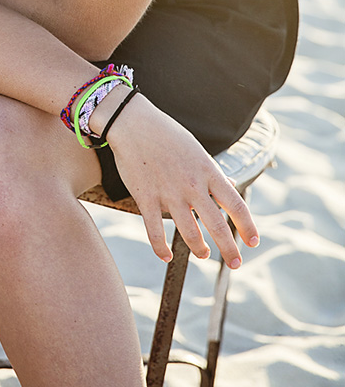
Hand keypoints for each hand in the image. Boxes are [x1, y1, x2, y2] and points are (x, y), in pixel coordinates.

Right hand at [102, 90, 259, 267]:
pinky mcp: (145, 197)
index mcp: (207, 171)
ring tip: (203, 255)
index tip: (253, 242)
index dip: (247, 226)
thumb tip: (226, 188)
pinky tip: (166, 257)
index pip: (236, 204)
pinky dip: (161, 248)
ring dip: (199, 249)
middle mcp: (192, 185)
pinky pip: (154, 231)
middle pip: (217, 225)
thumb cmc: (166, 134)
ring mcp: (168, 193)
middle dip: (229, 249)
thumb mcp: (196, 150)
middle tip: (236, 263)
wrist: (134, 123)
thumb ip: (210, 173)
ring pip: (189, 232)